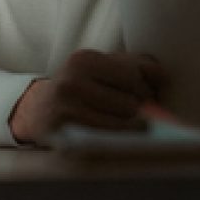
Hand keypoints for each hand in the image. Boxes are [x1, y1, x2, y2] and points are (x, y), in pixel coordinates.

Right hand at [9, 50, 166, 144]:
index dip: (144, 91)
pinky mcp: (67, 131)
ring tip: (125, 126)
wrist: (37, 110)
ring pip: (124, 122)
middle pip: (132, 102)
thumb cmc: (80, 89)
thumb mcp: (102, 69)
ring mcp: (67, 106)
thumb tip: (162, 75)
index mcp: (85, 59)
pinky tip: (113, 137)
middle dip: (139, 111)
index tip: (139, 96)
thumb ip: (136, 65)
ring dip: (131, 128)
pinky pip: (109, 139)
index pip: (133, 76)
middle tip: (132, 114)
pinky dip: (118, 140)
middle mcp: (73, 79)